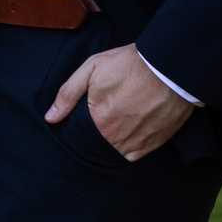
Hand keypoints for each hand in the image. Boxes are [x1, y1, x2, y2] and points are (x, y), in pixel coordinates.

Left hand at [45, 43, 193, 161]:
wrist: (170, 66)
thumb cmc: (130, 64)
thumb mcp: (92, 68)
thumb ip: (68, 93)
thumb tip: (51, 117)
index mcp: (98, 120)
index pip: (79, 136)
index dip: (78, 128)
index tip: (83, 118)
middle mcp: (116, 137)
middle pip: (96, 146)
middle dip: (93, 137)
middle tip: (102, 118)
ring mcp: (136, 142)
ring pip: (114, 153)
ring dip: (110, 144)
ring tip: (114, 126)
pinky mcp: (153, 144)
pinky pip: (133, 156)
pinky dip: (127, 149)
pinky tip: (126, 134)